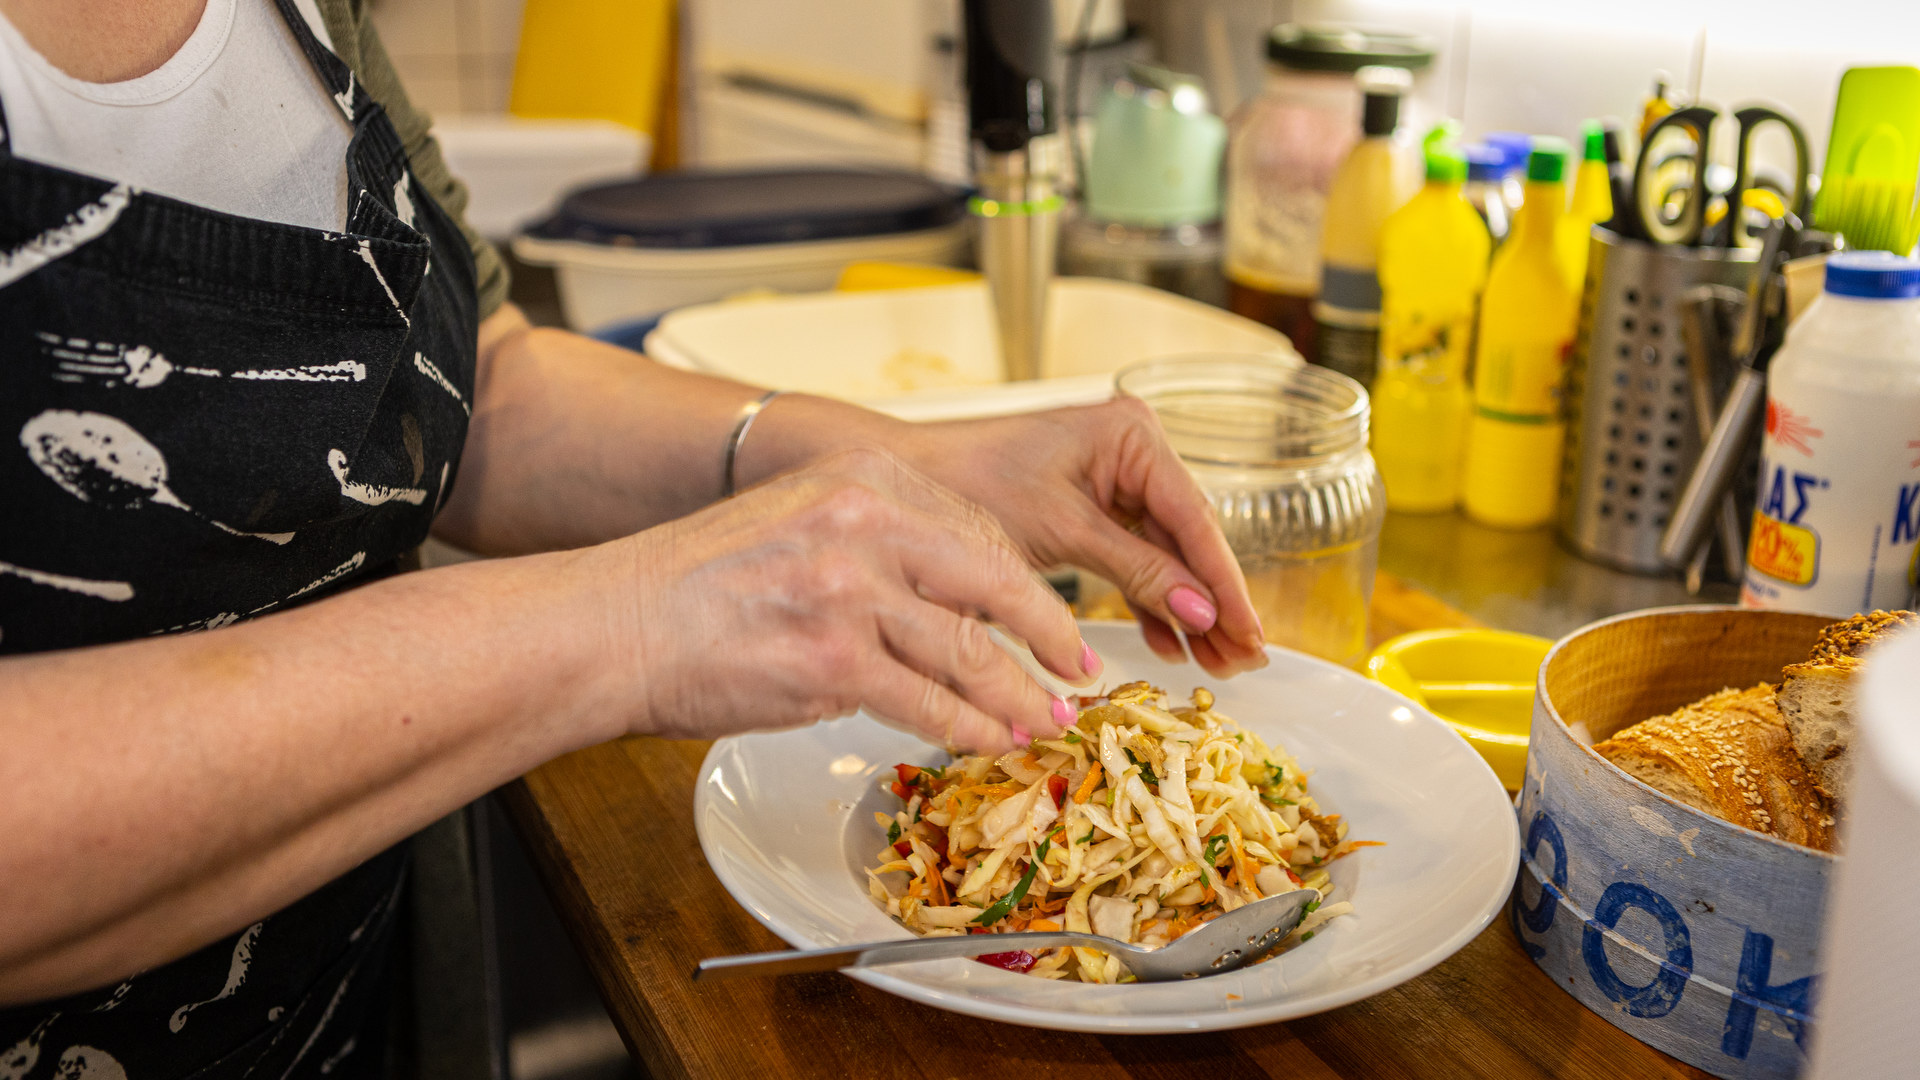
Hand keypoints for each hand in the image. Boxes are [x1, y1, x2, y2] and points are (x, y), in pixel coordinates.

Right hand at [613, 447, 1095, 751]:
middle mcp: (866, 521)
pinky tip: (987, 740)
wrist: (615, 624)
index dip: (1028, 583)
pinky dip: (968, 728)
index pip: (978, 530)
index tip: (1053, 615)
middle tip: (1077, 668)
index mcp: (864, 476)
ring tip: (1044, 720)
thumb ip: (881, 541)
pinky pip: (928, 702)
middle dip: (1049, 635)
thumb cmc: (698, 583)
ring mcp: (852, 591)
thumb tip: (956, 596)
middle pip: (994, 582)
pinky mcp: (833, 661)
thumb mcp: (801, 519)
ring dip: (1016, 695)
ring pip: (969, 650)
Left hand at [896, 398, 1267, 677]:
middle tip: (1243, 660)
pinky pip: (1136, 559)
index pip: (1194, 517)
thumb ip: (1137, 570)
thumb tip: (1201, 613)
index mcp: (1131, 435)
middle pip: (1189, 538)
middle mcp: (1133, 449)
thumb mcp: (1062, 531)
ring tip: (1214, 665)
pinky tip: (1168, 644)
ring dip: (1187, 611)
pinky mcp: (1094, 508)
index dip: (1224, 583)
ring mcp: (1116, 478)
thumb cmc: (970, 484)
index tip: (1249, 632)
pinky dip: (1150, 601)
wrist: (908, 481)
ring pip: (1167, 555)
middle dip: (1213, 603)